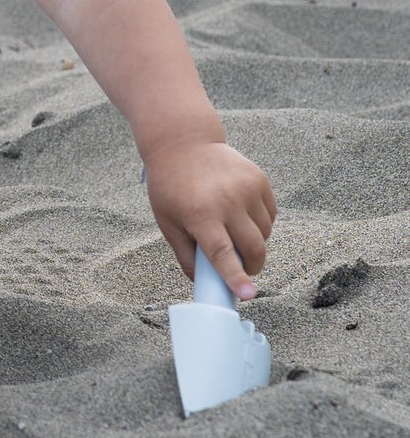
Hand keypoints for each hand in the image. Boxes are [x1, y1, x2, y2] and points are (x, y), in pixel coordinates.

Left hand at [144, 138, 275, 300]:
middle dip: (253, 266)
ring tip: (234, 232)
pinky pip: (270, 215)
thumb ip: (186, 254)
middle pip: (253, 248)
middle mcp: (227, 201)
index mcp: (200, 214)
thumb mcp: (167, 221)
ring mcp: (246, 188)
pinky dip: (261, 223)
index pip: (222, 253)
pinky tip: (242, 215)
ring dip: (256, 242)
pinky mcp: (259, 179)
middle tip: (244, 268)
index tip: (248, 295)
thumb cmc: (170, 186)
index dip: (236, 277)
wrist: (183, 143)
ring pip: (265, 233)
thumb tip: (203, 284)